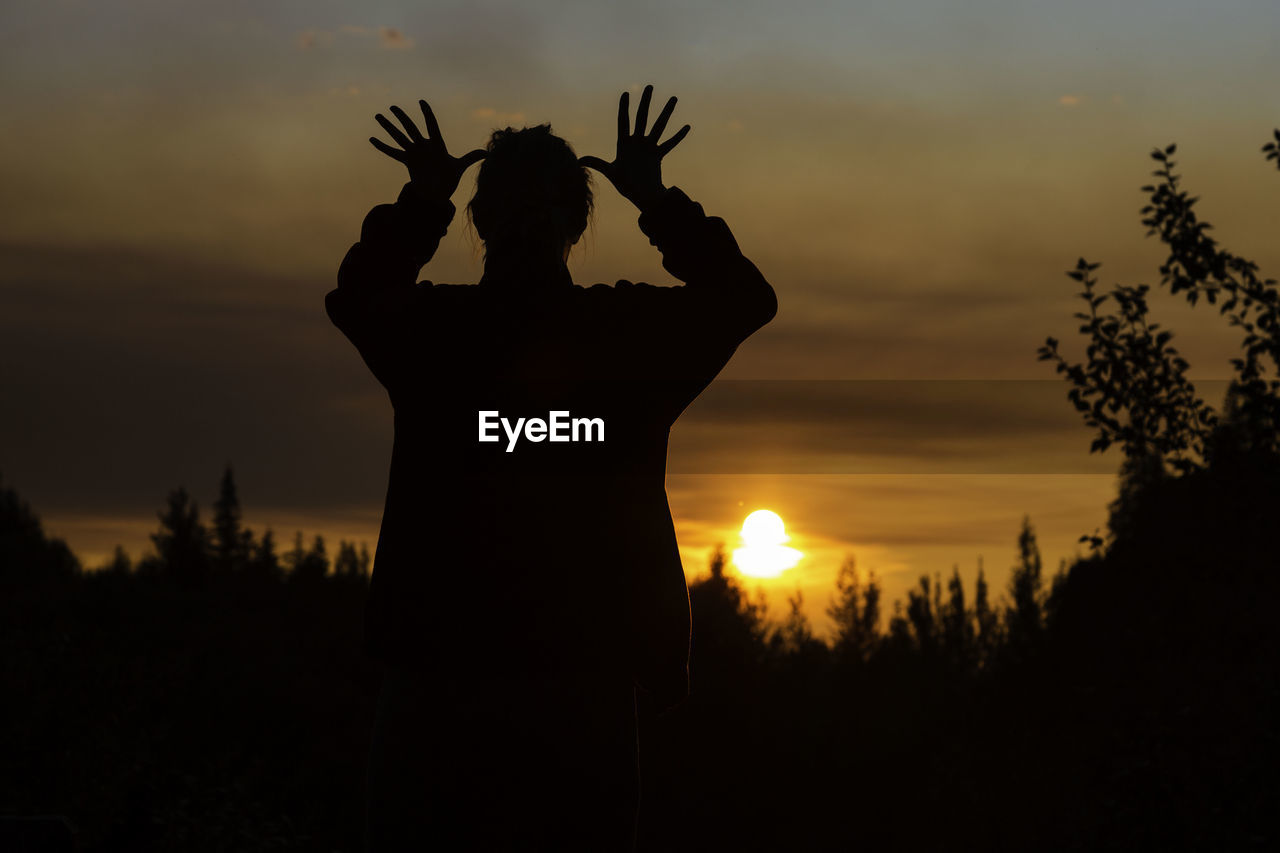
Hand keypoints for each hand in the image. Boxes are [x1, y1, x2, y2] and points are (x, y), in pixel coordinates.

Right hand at [369, 100, 484, 199]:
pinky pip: (392, 152)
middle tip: (392, 106)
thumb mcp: (459, 167)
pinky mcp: (407, 161)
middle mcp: (423, 146)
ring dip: (388, 127)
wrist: (437, 194)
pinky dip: (382, 147)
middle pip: (411, 128)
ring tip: (377, 116)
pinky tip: (371, 139)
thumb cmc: (449, 180)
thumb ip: (470, 158)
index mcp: (437, 145)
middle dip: (401, 117)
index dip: (427, 114)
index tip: (421, 101)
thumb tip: (487, 152)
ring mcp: (414, 152)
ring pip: (399, 137)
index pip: (431, 125)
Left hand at [579, 85, 690, 211]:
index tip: (625, 93)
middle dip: (645, 102)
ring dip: (666, 112)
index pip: (623, 122)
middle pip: (642, 118)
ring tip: (674, 98)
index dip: (624, 108)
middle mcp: (637, 142)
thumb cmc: (625, 185)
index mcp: (624, 144)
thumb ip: (597, 163)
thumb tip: (579, 161)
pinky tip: (687, 126)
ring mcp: (648, 148)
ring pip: (659, 126)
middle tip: (649, 86)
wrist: (640, 196)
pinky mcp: (658, 155)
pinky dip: (678, 136)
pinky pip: (669, 144)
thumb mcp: (611, 172)